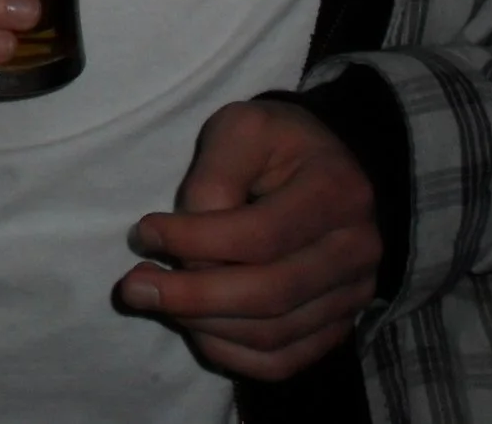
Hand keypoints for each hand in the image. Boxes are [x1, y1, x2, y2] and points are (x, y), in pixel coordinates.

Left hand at [115, 99, 381, 381]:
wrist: (324, 164)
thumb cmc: (274, 142)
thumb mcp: (240, 130)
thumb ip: (213, 180)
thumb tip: (185, 249)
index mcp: (336, 190)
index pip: (261, 235)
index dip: (195, 241)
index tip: (143, 233)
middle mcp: (357, 249)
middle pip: (270, 294)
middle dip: (192, 297)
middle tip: (134, 287)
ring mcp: (354, 294)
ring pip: (273, 335)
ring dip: (204, 326)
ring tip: (158, 299)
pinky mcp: (338, 324)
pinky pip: (283, 361)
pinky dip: (231, 355)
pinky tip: (195, 327)